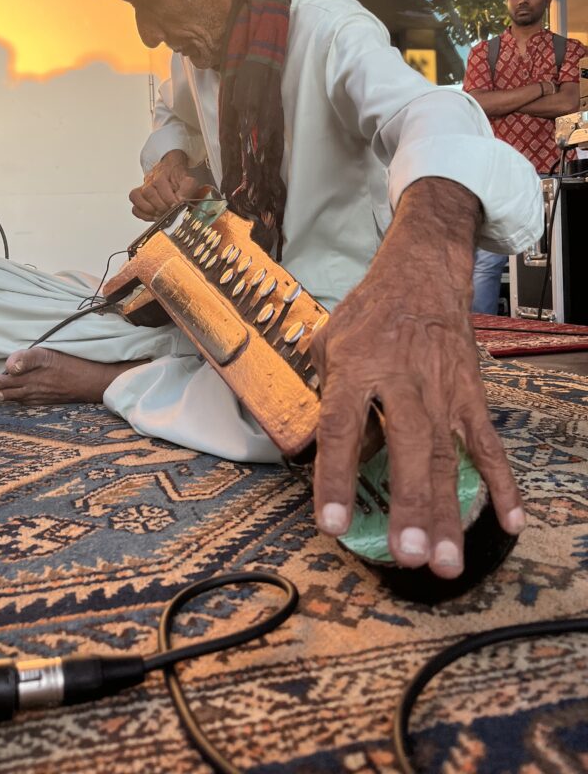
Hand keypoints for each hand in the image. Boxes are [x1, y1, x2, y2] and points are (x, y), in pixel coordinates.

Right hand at [128, 150, 198, 220]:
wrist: (170, 174)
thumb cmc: (178, 179)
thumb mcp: (187, 181)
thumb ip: (188, 188)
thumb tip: (182, 200)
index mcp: (161, 173)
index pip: (159, 183)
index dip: (168, 197)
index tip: (176, 205)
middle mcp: (148, 181)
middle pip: (148, 192)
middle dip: (160, 205)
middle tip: (170, 211)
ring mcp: (141, 190)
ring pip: (137, 198)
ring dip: (150, 210)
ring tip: (161, 215)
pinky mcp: (139, 200)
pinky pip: (135, 208)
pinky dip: (143, 215)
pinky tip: (154, 217)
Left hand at [310, 179, 524, 578]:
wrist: (421, 273)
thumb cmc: (368, 312)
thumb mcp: (327, 342)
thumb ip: (325, 395)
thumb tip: (328, 448)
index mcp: (357, 368)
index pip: (342, 429)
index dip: (335, 479)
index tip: (331, 523)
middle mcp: (402, 382)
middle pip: (407, 449)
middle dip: (411, 505)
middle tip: (410, 555)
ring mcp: (443, 391)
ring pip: (448, 457)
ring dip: (449, 511)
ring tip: (447, 560)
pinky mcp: (471, 395)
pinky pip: (488, 444)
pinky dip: (502, 483)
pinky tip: (508, 521)